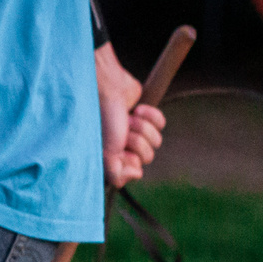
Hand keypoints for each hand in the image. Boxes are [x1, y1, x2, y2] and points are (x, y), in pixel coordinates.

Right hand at [95, 40, 164, 188]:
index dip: (131, 160)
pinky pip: (161, 124)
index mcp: (112, 158)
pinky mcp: (145, 117)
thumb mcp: (105, 153)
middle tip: (124, 130)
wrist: (105, 86)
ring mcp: (135, 132)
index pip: (134, 172)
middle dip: (138, 141)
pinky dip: (152, 116)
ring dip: (143, 127)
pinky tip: (137, 109)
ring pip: (156, 141)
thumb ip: (116, 175)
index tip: (119, 149)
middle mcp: (123, 147)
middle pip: (148, 157)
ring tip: (128, 118)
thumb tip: (138, 174)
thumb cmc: (101, 120)